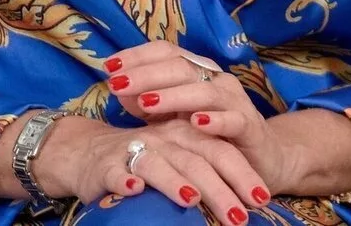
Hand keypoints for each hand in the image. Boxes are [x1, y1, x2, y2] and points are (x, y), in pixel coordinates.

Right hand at [35, 113, 271, 224]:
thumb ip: (206, 172)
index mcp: (187, 135)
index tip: (262, 200)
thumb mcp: (179, 161)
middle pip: (197, 160)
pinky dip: (125, 181)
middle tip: (238, 216)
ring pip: (159, 165)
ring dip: (175, 182)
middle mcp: (165, 139)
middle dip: (220, 188)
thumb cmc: (146, 160)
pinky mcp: (106, 165)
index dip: (243, 174)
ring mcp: (135, 150)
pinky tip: (135, 191)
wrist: (88, 151)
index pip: (222, 152)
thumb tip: (244, 203)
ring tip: (192, 200)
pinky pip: (117, 172)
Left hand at [106, 41, 290, 187]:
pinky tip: (196, 123)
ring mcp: (235, 101)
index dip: (137, 56)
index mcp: (198, 71)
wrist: (257, 159)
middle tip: (117, 84)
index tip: (108, 66)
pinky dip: (214, 120)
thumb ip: (146, 101)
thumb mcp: (171, 118)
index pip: (167, 51)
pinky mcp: (249, 126)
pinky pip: (233, 120)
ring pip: (204, 90)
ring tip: (147, 102)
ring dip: (173, 95)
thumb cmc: (208, 136)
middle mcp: (217, 79)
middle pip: (181, 66)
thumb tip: (117, 87)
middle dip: (146, 74)